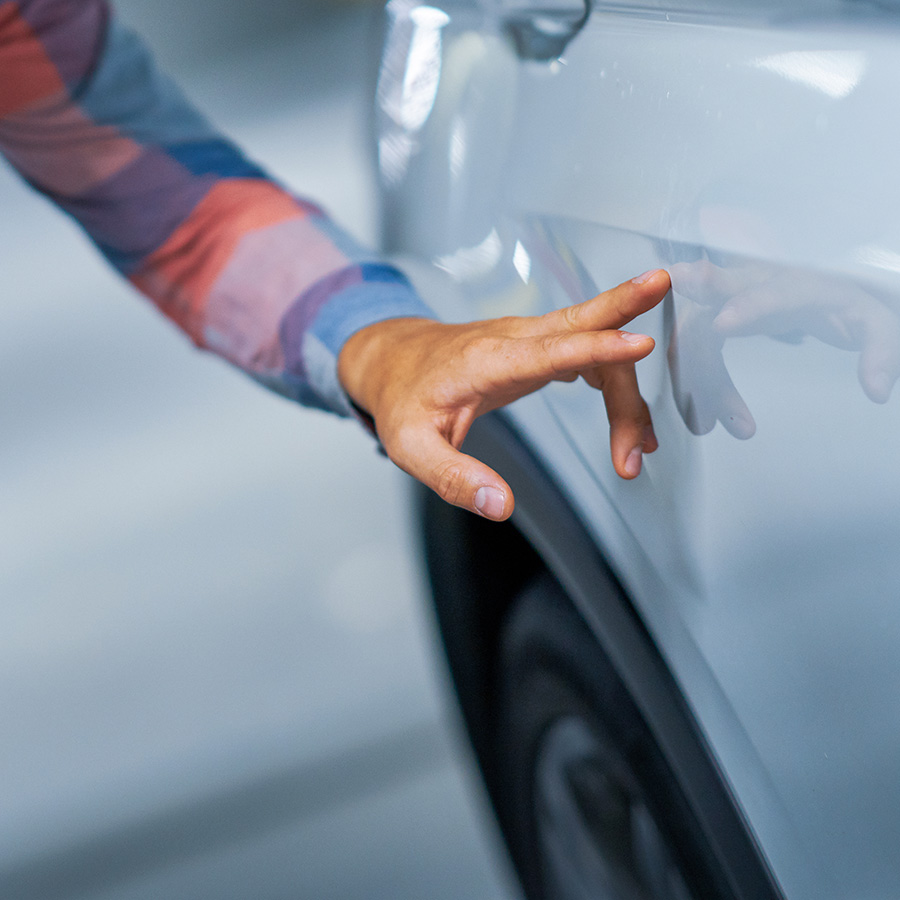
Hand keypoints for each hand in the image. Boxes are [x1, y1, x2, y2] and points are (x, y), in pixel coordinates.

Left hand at [337, 269, 669, 520]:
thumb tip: (501, 506)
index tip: (641, 344)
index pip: (549, 350)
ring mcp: (528, 339)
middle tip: (663, 310)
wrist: (394, 360)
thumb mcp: (412, 448)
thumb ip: (455, 478)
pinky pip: (588, 354)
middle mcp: (513, 339)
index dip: (598, 348)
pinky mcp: (537, 347)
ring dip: (626, 391)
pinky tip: (632, 421)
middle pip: (581, 323)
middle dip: (626, 310)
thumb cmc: (404, 400)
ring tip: (642, 447)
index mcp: (486, 360)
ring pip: (592, 345)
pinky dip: (616, 382)